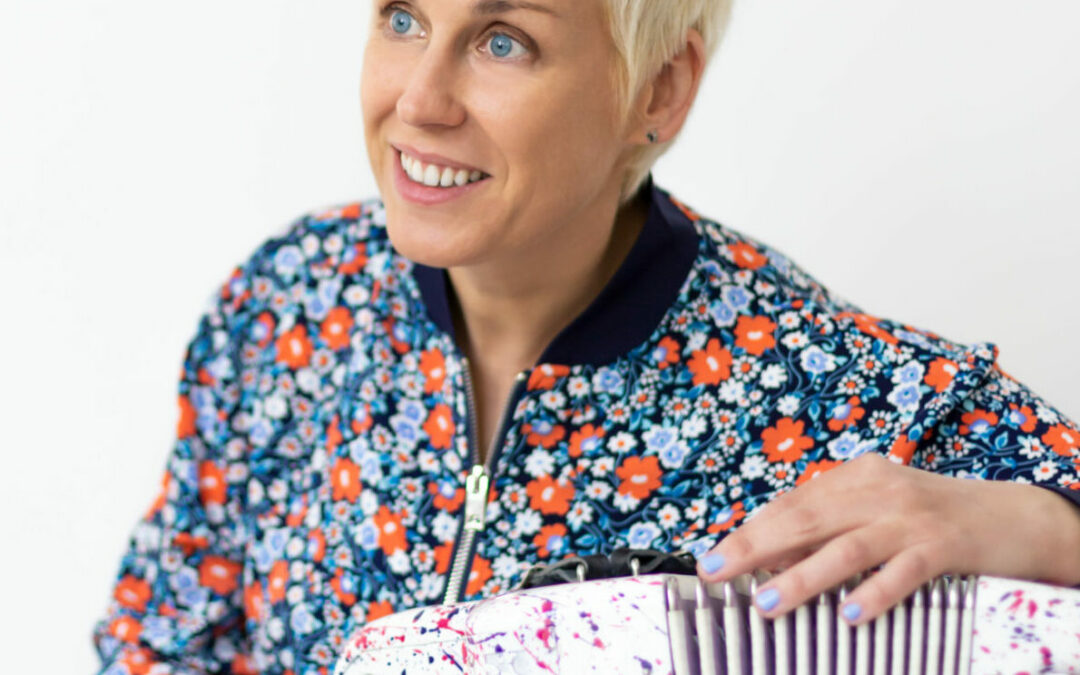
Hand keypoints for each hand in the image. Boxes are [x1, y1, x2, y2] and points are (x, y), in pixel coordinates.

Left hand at [695, 452, 1079, 624]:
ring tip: (766, 600)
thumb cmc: (934, 517)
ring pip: (846, 547)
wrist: (1015, 516)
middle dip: (754, 547)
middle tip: (715, 571)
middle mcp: (878, 490)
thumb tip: (773, 558)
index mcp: (856, 477)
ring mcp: (911, 518)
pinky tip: (848, 612)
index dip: (749, 530)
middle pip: (805, 519)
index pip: (791, 504)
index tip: (714, 554)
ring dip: (801, 576)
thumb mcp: (878, 509)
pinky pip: (903, 571)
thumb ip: (832, 526)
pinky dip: (873, 592)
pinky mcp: (944, 547)